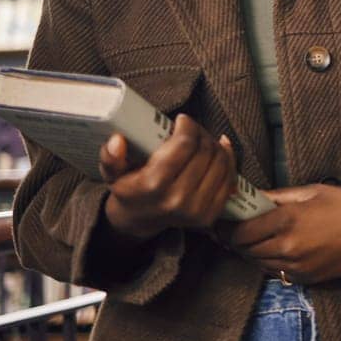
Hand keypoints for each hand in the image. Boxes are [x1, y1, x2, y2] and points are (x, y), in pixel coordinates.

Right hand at [99, 115, 237, 240]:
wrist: (140, 220)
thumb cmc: (129, 189)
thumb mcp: (113, 172)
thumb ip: (111, 157)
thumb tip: (117, 141)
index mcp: (154, 186)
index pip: (184, 144)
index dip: (188, 126)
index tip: (182, 120)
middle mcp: (178, 200)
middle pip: (205, 151)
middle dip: (201, 133)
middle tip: (192, 128)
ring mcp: (197, 210)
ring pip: (220, 162)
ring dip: (214, 144)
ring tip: (202, 139)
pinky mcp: (211, 214)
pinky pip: (229, 178)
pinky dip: (228, 159)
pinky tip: (219, 148)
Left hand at [228, 184, 340, 284]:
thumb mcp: (310, 192)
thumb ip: (276, 196)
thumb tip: (250, 197)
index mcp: (287, 220)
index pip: (240, 231)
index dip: (226, 227)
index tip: (222, 220)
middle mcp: (288, 246)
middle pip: (244, 249)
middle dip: (235, 239)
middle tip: (233, 228)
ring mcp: (296, 266)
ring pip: (257, 263)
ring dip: (251, 251)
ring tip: (254, 237)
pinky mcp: (304, 279)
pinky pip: (274, 272)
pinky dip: (268, 261)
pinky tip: (275, 248)